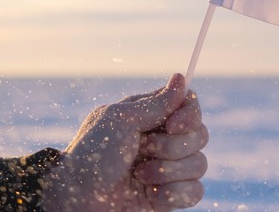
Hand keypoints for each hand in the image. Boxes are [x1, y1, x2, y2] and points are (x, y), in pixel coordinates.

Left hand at [42, 73, 207, 210]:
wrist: (78, 200)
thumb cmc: (93, 156)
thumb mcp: (121, 120)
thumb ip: (156, 103)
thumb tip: (181, 77)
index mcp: (152, 118)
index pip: (190, 106)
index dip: (189, 115)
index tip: (172, 125)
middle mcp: (165, 141)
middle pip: (200, 135)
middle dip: (172, 146)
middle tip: (143, 150)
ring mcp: (170, 169)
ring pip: (199, 164)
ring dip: (168, 171)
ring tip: (140, 176)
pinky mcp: (172, 196)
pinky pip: (195, 192)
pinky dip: (173, 193)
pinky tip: (151, 195)